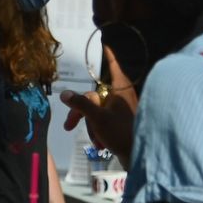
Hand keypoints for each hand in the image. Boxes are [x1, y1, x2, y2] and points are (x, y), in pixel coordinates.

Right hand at [60, 40, 138, 162]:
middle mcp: (123, 95)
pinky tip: (100, 143)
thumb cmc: (121, 132)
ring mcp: (123, 108)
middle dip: (81, 111)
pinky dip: (99, 128)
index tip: (104, 45)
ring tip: (93, 140)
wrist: (138, 157)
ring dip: (90, 124)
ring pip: (97, 109)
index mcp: (121, 88)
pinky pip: (104, 118)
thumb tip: (64, 93)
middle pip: (95, 95)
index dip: (107, 56)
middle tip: (68, 126)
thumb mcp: (97, 118)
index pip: (112, 66)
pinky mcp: (122, 121)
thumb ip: (81, 104)